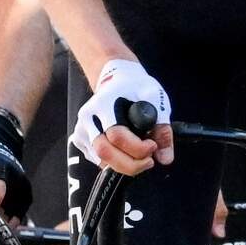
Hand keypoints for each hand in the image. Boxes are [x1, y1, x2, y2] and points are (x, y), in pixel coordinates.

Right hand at [72, 59, 171, 177]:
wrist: (116, 80)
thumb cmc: (135, 88)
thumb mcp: (155, 100)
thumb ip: (162, 129)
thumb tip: (165, 159)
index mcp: (104, 104)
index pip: (116, 135)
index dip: (138, 148)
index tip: (153, 146)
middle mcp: (88, 118)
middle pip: (104, 152)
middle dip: (131, 164)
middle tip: (149, 161)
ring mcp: (81, 130)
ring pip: (101, 160)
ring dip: (125, 165)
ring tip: (141, 154)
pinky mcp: (80, 140)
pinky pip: (99, 161)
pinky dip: (116, 162)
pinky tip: (128, 151)